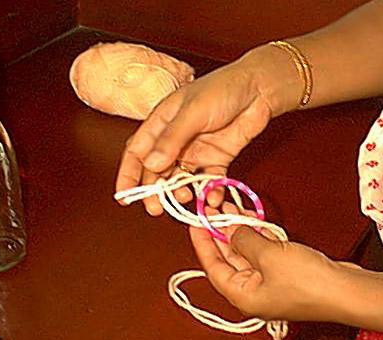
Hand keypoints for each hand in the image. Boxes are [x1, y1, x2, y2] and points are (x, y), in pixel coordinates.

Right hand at [115, 45, 300, 214]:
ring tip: (185, 197)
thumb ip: (172, 139)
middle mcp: (175, 140)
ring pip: (181, 179)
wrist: (259, 89)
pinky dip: (209, 192)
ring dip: (180, 192)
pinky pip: (209, 181)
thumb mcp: (193, 112)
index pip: (137, 151)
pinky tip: (212, 198)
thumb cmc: (222, 89)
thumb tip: (152, 165)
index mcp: (162, 123)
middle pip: (157, 170)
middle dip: (154, 190)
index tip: (123, 196)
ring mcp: (196, 151)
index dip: (128, 174)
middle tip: (156, 208)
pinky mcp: (217, 160)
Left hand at [189, 203, 358, 321]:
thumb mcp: (268, 255)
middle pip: (228, 259)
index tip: (196, 223)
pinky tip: (253, 220)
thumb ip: (245, 240)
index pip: (212, 267)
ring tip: (232, 208)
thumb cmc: (308, 281)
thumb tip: (231, 229)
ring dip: (240, 232)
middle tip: (215, 210)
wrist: (348, 291)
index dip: (203, 243)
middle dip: (222, 233)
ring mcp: (269, 284)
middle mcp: (252, 292)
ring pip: (246, 254)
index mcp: (242, 296)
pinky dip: (258, 237)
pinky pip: (264, 254)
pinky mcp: (284, 275)